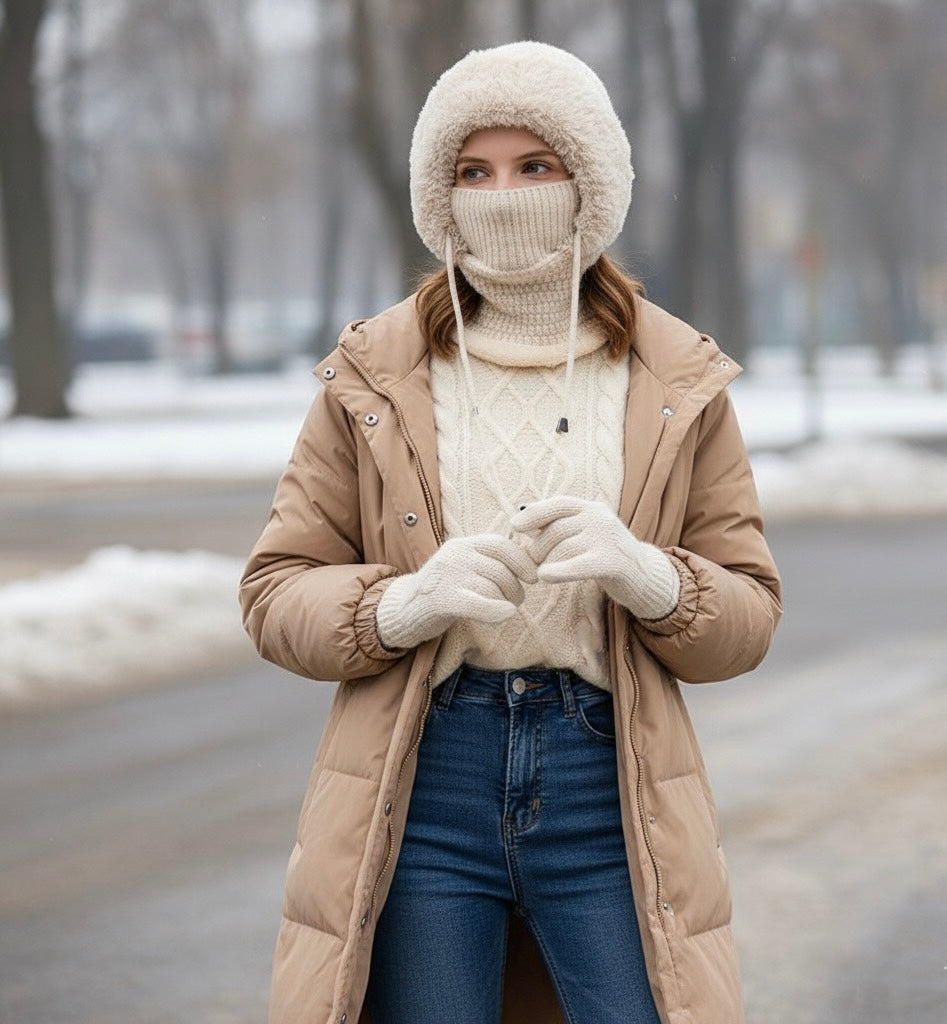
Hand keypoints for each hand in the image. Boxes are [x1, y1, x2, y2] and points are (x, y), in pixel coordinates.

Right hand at [376, 534, 537, 649]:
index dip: (522, 561)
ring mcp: (448, 576)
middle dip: (516, 588)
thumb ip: (487, 562)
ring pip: (494, 588)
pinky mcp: (443, 599)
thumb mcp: (462, 567)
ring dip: (508, 602)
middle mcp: (454, 555)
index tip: (532, 577)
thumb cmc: (442, 591)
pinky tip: (505, 615)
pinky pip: (481, 603)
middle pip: (501, 570)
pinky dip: (498, 611)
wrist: (405, 611)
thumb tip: (530, 562)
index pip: (501, 545)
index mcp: (461, 544)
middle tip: (516, 601)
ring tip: (506, 609)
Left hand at [511, 496, 679, 619]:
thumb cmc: (604, 555)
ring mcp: (607, 539)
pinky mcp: (612, 562)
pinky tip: (545, 576)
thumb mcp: (585, 532)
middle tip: (534, 561)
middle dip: (539, 547)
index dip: (535, 513)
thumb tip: (520, 514)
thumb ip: (559, 524)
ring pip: (563, 548)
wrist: (643, 576)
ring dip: (546, 562)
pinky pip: (577, 565)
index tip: (515, 526)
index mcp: (592, 508)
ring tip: (543, 571)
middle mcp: (601, 518)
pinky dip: (557, 571)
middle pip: (556, 529)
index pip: (559, 504)